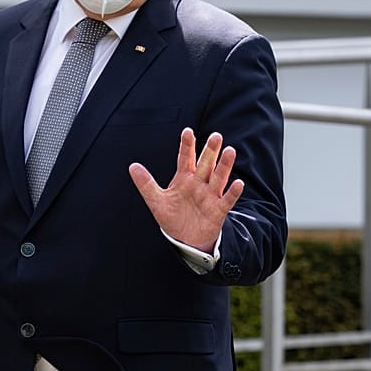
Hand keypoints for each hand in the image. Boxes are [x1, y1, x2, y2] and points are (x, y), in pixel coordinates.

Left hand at [128, 127, 243, 252]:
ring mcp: (210, 195)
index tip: (187, 131)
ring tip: (230, 151)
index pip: (186, 158)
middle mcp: (199, 183)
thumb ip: (146, 184)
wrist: (185, 240)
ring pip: (218, 177)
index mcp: (184, 178)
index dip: (187, 145)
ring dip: (224, 165)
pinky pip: (227, 200)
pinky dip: (233, 192)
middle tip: (216, 136)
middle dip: (210, 151)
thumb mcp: (156, 200)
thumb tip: (132, 166)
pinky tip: (238, 183)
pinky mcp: (218, 210)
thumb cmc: (173, 217)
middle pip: (205, 164)